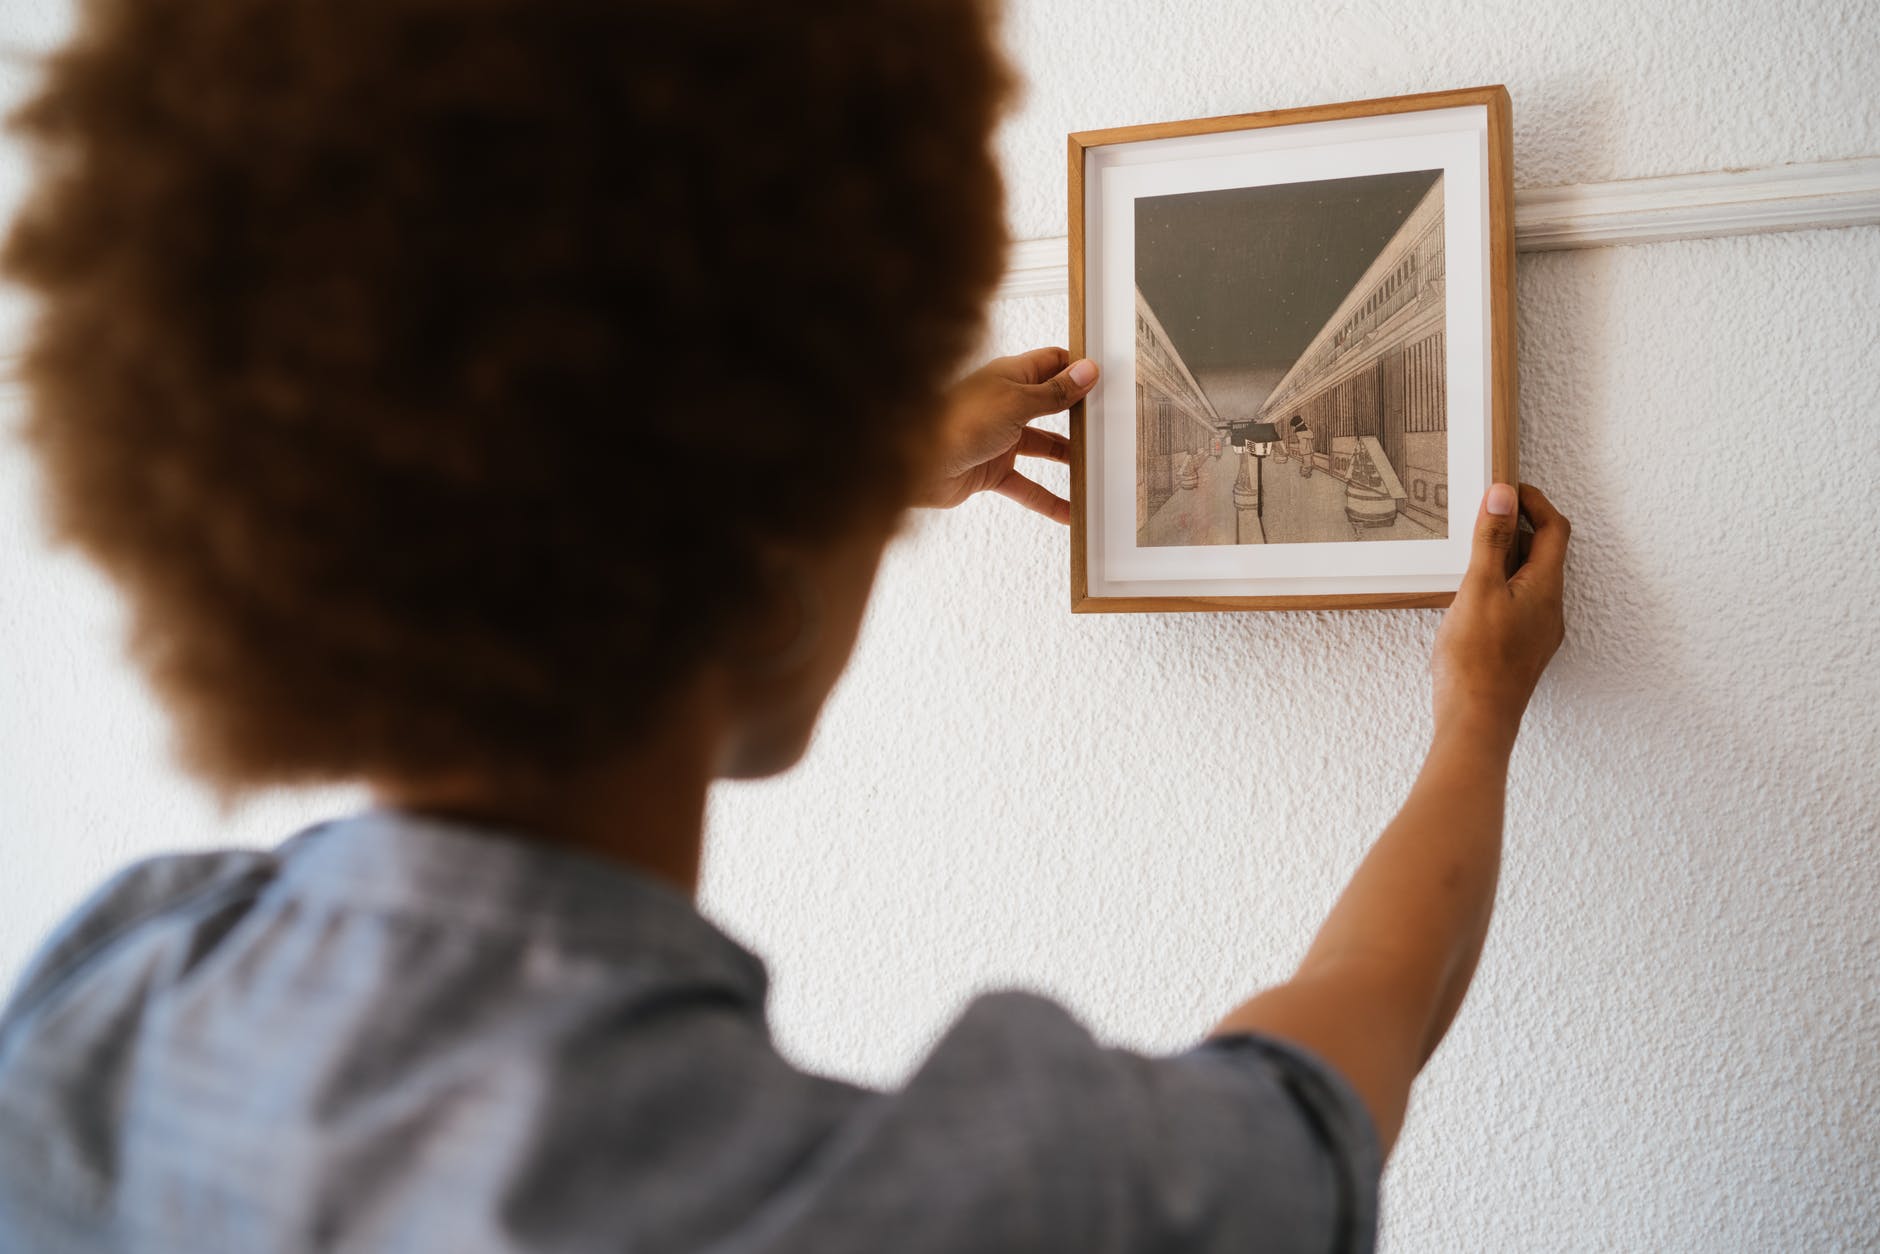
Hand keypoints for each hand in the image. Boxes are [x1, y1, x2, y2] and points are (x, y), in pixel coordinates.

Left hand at [919, 347, 1098, 523]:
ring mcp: (998, 438)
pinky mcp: (990, 470)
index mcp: (1009, 376)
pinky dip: (1046, 499)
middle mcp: (1004, 404)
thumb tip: (1087, 371)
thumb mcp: (1017, 402)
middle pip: (1050, 406)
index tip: (1105, 380)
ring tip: (1096, 468)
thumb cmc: (958, 422)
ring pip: (1041, 447)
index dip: (1077, 369)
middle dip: (1077, 416)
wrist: (916, 464)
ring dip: (1067, 459)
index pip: (1051, 363)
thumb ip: (1055, 391)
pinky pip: (1025, 486)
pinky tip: (1068, 512)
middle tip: (1108, 425)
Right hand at [1430, 483, 1569, 742]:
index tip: (1507, 490)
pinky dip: (1499, 586)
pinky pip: (1517, 604)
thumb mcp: (1479, 588)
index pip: (1554, 529)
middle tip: (1483, 518)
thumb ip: (1491, 540)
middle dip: (1516, 529)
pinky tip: (1470, 597)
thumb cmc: (1477, 661)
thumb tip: (1503, 495)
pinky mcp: (1520, 649)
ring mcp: (1537, 632)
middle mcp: (1550, 609)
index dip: (1534, 503)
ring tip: (1470, 555)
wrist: (1476, 722)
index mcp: (1546, 588)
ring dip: (1505, 559)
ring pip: (1529, 580)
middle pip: (1544, 553)